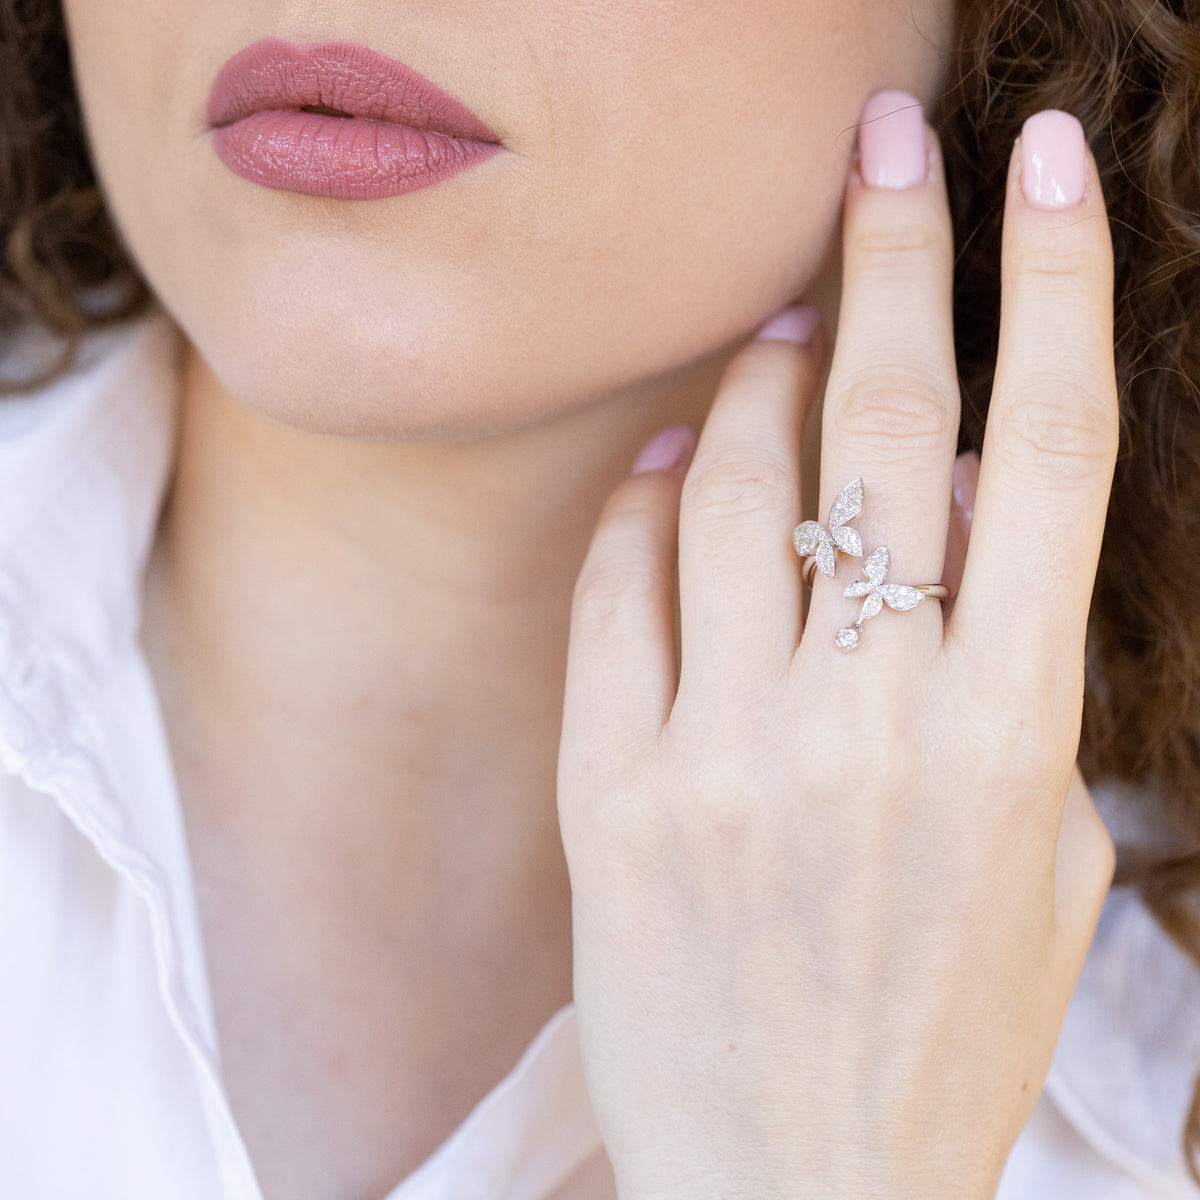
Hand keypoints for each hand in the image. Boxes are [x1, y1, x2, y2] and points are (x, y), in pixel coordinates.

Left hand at [556, 102, 1117, 1199]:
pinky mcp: (613, 793)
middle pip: (886, 426)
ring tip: (782, 325)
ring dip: (760, 379)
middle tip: (876, 147)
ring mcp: (725, 752)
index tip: (1042, 165)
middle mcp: (869, 720)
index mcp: (1011, 735)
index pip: (1053, 451)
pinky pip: (620, 588)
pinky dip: (644, 502)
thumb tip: (979, 486)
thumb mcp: (1042, 854)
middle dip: (891, 254)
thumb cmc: (942, 1026)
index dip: (1053, 285)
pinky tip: (669, 458)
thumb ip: (1024, 668)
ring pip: (734, 486)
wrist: (801, 1187)